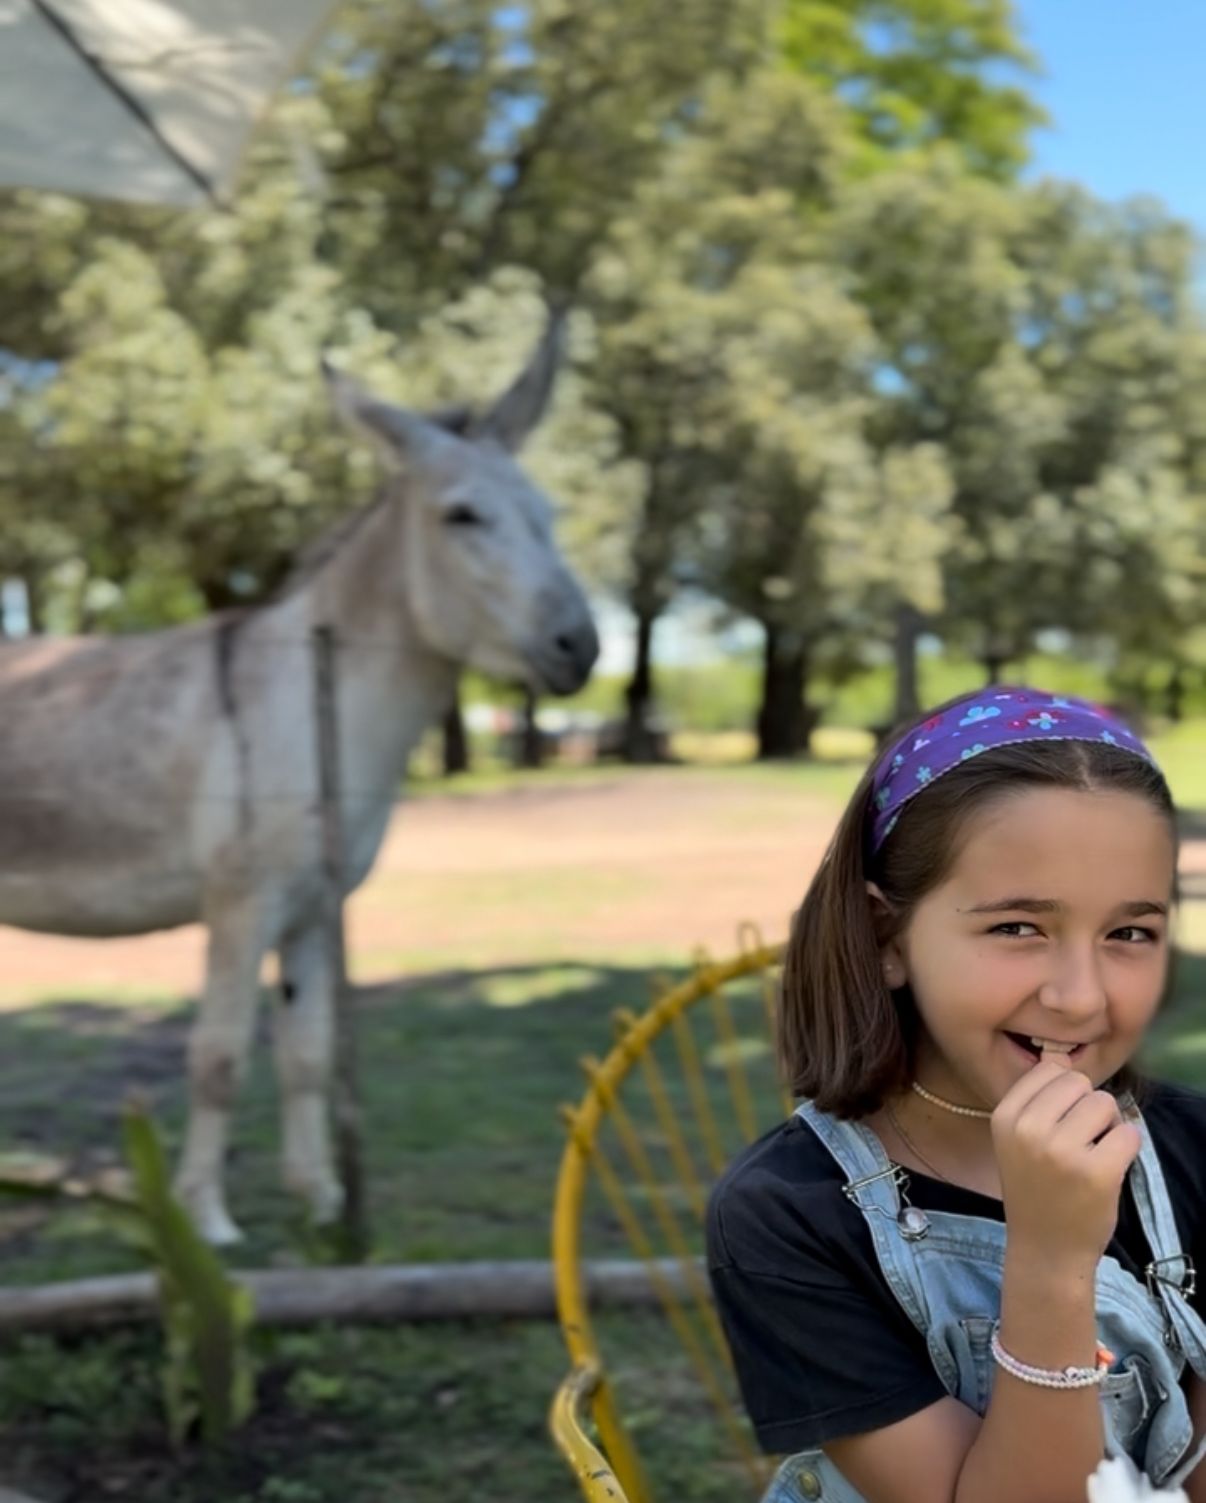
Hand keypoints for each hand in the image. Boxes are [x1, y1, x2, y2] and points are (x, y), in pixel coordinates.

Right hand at [991, 1051, 1141, 1266]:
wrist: (1045, 1248)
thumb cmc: (1034, 1187)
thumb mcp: (1016, 1139)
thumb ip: (1036, 1099)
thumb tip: (1060, 1056)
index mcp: (1005, 1116)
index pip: (1048, 1071)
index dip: (1064, 1093)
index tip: (1058, 1123)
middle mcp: (1028, 1129)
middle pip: (1079, 1082)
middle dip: (1087, 1105)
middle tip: (1078, 1140)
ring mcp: (1062, 1151)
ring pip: (1105, 1103)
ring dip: (1108, 1125)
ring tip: (1093, 1153)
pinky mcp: (1097, 1172)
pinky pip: (1129, 1133)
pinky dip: (1127, 1146)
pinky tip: (1110, 1166)